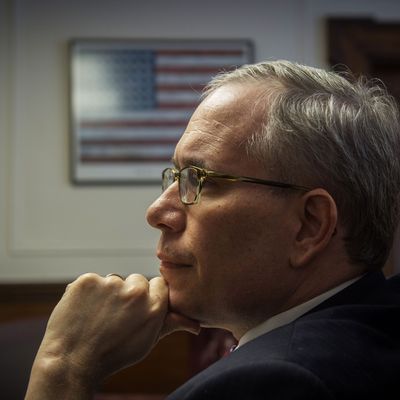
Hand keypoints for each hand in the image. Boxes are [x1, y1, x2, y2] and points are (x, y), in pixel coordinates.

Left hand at [25, 273, 199, 398]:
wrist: (72, 360)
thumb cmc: (113, 353)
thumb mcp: (147, 341)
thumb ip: (171, 324)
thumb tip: (197, 325)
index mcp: (154, 306)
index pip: (158, 284)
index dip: (147, 296)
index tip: (136, 310)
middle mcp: (135, 292)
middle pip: (136, 280)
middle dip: (128, 293)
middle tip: (115, 316)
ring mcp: (109, 284)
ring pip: (113, 280)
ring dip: (107, 292)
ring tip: (97, 316)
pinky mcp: (87, 280)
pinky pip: (93, 280)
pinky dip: (87, 292)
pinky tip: (84, 310)